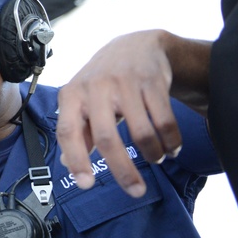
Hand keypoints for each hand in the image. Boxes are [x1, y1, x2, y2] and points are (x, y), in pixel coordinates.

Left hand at [56, 30, 186, 196]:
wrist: (134, 46)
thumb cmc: (102, 82)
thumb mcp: (80, 101)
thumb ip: (76, 131)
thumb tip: (66, 164)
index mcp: (71, 95)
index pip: (67, 131)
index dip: (76, 159)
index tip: (87, 184)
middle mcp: (95, 87)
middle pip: (106, 137)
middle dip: (122, 170)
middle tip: (135, 191)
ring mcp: (124, 83)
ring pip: (141, 132)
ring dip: (153, 154)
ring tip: (157, 159)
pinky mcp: (151, 81)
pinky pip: (164, 120)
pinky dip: (171, 141)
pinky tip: (171, 148)